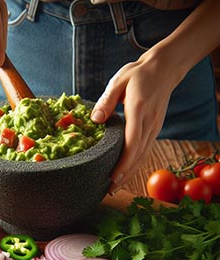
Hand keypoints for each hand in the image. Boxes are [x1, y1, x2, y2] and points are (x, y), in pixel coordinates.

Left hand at [91, 50, 183, 193]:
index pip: (132, 142)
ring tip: (115, 186)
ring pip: (143, 155)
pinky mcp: (154, 128)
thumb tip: (95, 120)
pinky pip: (145, 149)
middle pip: (138, 155)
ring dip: (130, 172)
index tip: (112, 177)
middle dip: (124, 174)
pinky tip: (127, 171)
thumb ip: (106, 101)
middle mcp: (149, 122)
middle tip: (109, 190)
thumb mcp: (119, 81)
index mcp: (139, 110)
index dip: (123, 162)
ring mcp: (154, 126)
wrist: (164, 69)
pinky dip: (136, 163)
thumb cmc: (138, 74)